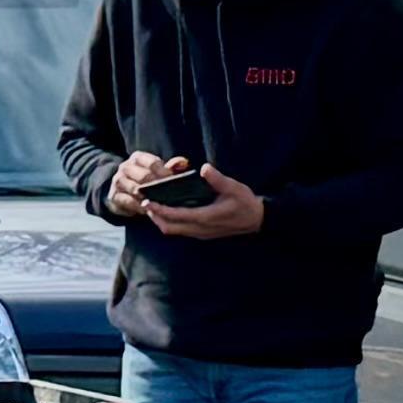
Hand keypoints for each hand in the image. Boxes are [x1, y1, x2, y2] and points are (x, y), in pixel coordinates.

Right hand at [108, 149, 189, 216]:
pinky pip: (127, 201)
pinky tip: (148, 209)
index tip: (172, 180)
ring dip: (148, 197)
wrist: (123, 191)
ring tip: (160, 203)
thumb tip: (183, 163)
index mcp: (138, 158)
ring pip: (135, 189)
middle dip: (157, 186)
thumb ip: (172, 166)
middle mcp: (125, 167)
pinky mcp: (113, 196)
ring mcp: (118, 181)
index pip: (152, 162)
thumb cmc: (148, 179)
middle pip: (144, 176)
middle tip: (168, 194)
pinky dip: (139, 206)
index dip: (164, 172)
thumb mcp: (159, 170)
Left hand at [146, 168, 265, 239]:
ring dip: (161, 221)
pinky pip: (180, 231)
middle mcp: (200, 228)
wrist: (257, 220)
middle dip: (155, 216)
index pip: (176, 216)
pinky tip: (167, 212)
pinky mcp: (202, 234)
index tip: (146, 201)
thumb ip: (218, 179)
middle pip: (169, 227)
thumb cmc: (246, 202)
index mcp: (206, 217)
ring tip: (152, 207)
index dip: (159, 209)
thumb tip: (204, 168)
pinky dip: (170, 223)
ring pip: (173, 231)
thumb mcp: (235, 188)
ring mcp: (201, 233)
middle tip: (145, 203)